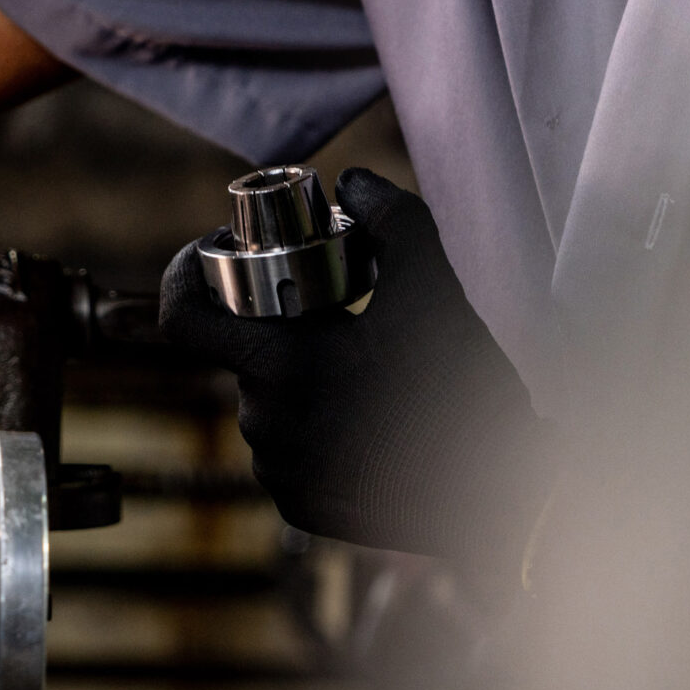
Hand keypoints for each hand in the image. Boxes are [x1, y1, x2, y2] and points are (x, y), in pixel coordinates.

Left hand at [160, 168, 552, 569]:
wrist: (508, 495)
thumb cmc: (467, 388)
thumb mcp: (434, 286)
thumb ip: (390, 219)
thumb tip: (352, 181)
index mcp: (277, 367)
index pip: (181, 314)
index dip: (188, 275)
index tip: (223, 258)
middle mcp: (264, 424)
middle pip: (243, 354)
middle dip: (279, 329)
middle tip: (334, 317)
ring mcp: (280, 472)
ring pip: (267, 404)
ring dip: (299, 381)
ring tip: (362, 373)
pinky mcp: (301, 509)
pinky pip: (286, 454)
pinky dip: (313, 431)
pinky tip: (364, 421)